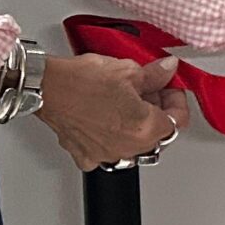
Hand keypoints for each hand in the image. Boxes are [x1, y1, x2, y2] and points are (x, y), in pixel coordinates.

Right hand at [37, 52, 187, 170]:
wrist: (46, 88)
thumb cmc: (82, 81)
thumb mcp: (129, 70)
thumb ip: (155, 74)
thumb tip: (166, 71)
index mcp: (144, 129)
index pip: (177, 121)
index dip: (177, 101)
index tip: (170, 89)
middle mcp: (127, 148)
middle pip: (157, 135)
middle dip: (158, 111)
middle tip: (152, 90)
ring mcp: (105, 155)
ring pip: (134, 144)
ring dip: (138, 125)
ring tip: (129, 101)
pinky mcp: (85, 155)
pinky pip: (109, 149)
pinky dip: (112, 135)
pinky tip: (108, 116)